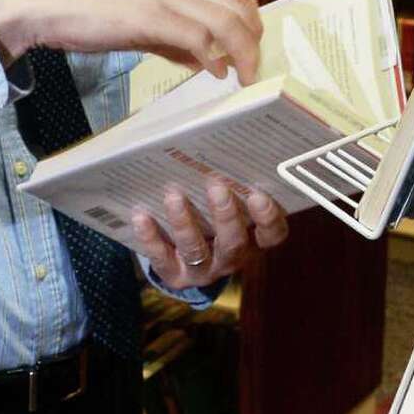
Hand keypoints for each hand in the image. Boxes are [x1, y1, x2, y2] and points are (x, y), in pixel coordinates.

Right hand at [0, 0, 262, 80]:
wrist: (47, 3)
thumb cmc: (90, 8)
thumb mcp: (143, 14)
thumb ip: (177, 35)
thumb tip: (208, 60)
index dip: (253, 20)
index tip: (254, 47)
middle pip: (240, 5)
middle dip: (254, 40)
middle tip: (254, 67)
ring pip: (226, 21)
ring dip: (242, 53)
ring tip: (243, 77)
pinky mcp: (149, 16)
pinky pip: (198, 38)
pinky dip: (214, 59)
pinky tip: (215, 74)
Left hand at [128, 178, 288, 288]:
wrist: (185, 260)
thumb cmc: (213, 217)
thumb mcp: (231, 204)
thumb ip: (236, 180)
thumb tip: (243, 139)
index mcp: (253, 239)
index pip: (272, 233)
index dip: (268, 217)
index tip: (257, 193)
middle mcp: (232, 258)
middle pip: (234, 243)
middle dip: (225, 215)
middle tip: (215, 185)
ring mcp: (203, 270)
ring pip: (196, 250)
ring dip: (184, 222)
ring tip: (173, 194)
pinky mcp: (175, 275)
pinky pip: (162, 258)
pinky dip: (151, 236)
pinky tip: (141, 215)